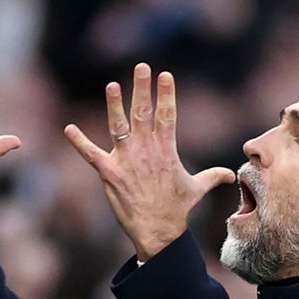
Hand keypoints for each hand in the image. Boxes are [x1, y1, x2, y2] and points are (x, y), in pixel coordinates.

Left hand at [63, 63, 234, 260]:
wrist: (159, 232)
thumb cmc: (177, 209)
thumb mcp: (197, 189)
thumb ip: (213, 177)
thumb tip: (231, 175)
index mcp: (166, 150)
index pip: (167, 115)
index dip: (166, 94)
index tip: (165, 74)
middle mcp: (146, 150)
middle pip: (143, 112)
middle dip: (142, 88)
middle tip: (142, 66)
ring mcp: (126, 160)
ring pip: (119, 126)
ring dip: (114, 105)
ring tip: (112, 85)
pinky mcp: (109, 173)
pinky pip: (91, 154)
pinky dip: (79, 142)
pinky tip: (68, 129)